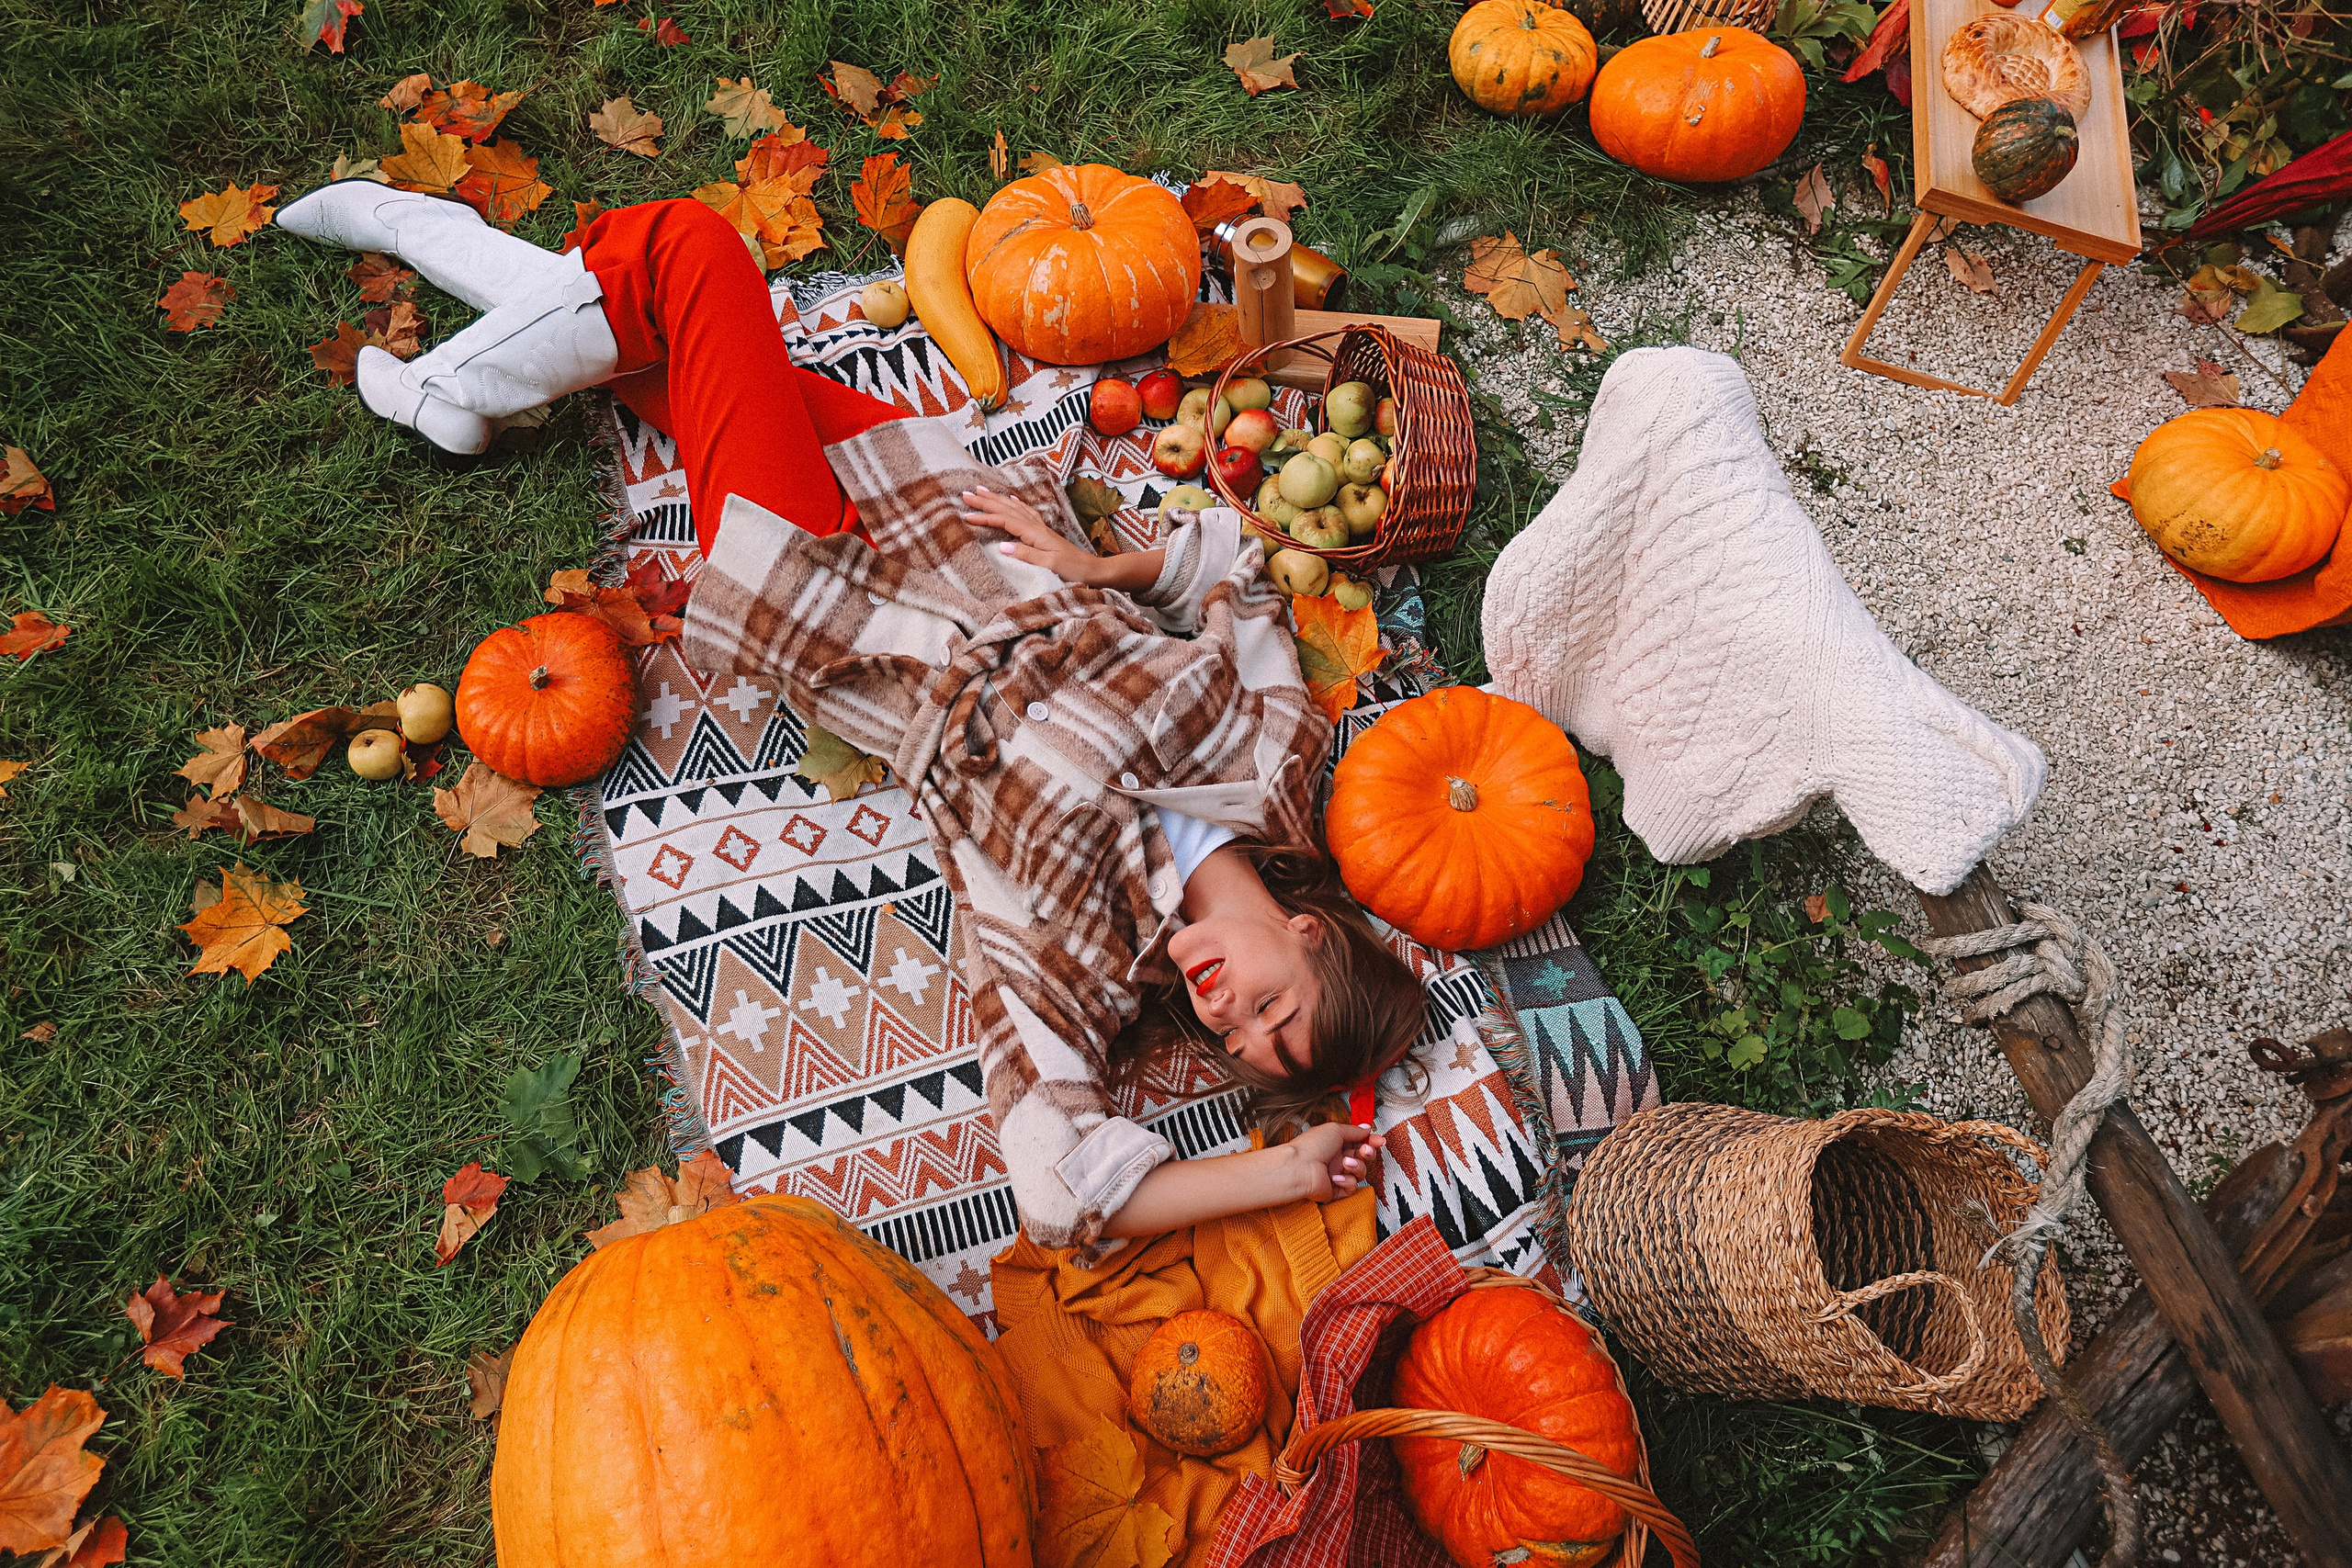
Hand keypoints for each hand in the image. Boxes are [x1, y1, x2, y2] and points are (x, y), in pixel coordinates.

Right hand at [960, 487, 1103, 585]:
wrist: (1092, 570)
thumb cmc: (1073, 569)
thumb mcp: (1050, 565)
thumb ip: (1027, 555)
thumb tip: (1003, 547)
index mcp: (1035, 534)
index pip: (1005, 521)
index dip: (985, 517)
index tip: (967, 515)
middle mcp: (1037, 527)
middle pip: (1007, 510)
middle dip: (986, 501)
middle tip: (966, 494)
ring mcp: (1040, 529)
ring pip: (1014, 509)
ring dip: (997, 500)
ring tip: (981, 491)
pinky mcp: (1043, 533)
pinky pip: (1026, 513)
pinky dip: (1015, 504)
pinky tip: (1010, 500)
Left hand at [1283, 1122, 1384, 1202]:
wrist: (1298, 1168)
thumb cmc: (1311, 1147)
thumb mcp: (1335, 1130)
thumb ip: (1355, 1130)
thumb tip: (1367, 1128)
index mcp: (1336, 1143)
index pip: (1359, 1142)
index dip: (1371, 1141)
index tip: (1379, 1140)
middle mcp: (1337, 1158)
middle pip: (1363, 1157)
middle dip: (1368, 1153)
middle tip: (1366, 1150)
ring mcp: (1337, 1174)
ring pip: (1361, 1172)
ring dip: (1357, 1167)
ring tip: (1346, 1163)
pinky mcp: (1336, 1190)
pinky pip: (1352, 1186)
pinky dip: (1347, 1181)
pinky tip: (1335, 1177)